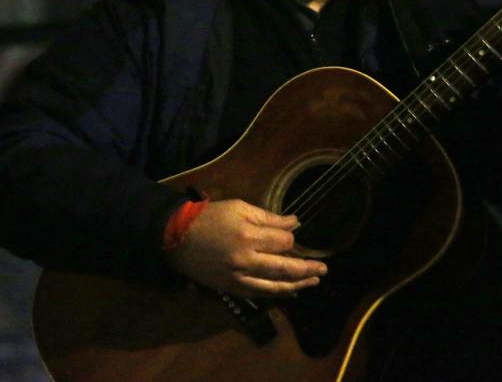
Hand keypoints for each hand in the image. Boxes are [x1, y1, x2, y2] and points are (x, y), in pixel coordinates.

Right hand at [165, 199, 326, 297]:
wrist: (177, 236)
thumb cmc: (211, 217)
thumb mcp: (240, 208)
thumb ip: (269, 218)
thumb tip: (295, 224)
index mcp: (248, 237)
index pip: (283, 243)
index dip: (292, 240)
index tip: (295, 234)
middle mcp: (245, 261)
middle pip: (283, 268)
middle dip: (306, 269)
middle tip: (324, 269)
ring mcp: (237, 278)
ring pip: (273, 286)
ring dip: (296, 284)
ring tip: (314, 282)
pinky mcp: (230, 288)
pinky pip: (258, 294)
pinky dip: (276, 294)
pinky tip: (290, 291)